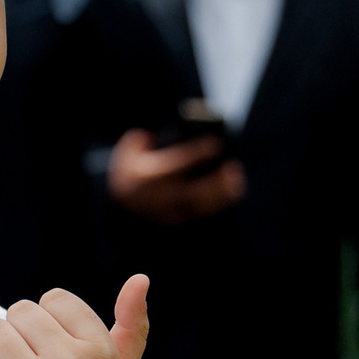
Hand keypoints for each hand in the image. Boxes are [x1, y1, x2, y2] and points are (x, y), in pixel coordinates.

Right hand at [107, 128, 245, 224]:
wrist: (121, 203)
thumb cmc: (131, 169)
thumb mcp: (128, 151)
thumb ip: (143, 141)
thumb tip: (161, 138)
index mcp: (146, 177)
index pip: (175, 164)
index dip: (196, 153)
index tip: (216, 144)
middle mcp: (157, 197)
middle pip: (190, 191)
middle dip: (213, 182)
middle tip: (233, 169)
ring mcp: (166, 212)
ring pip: (197, 206)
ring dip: (220, 195)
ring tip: (237, 181)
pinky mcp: (175, 220)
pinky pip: (199, 213)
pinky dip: (217, 204)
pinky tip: (233, 192)